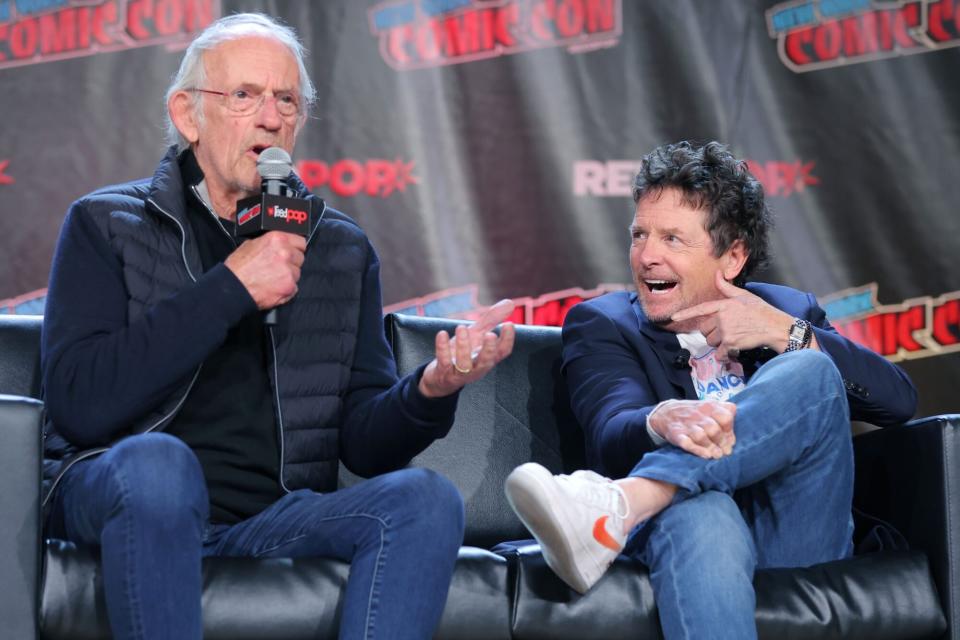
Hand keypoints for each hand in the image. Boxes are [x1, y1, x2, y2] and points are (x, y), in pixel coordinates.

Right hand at [225, 232, 305, 309]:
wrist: (233, 287)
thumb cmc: (238, 268)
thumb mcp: (251, 244)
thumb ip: (269, 242)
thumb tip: (278, 244)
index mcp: (277, 239)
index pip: (300, 241)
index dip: (295, 247)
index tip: (292, 251)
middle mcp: (285, 253)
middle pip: (300, 257)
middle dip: (292, 262)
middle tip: (278, 266)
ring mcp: (289, 271)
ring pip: (297, 272)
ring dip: (288, 275)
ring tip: (272, 277)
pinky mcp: (289, 286)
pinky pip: (294, 287)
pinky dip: (286, 288)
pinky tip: (274, 286)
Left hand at [418, 299, 516, 397]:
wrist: (441, 377)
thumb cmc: (463, 353)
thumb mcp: (477, 335)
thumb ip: (492, 320)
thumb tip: (510, 302)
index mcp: (488, 358)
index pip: (502, 352)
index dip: (507, 340)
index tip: (509, 324)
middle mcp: (476, 366)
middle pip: (486, 362)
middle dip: (489, 349)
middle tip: (490, 335)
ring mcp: (460, 372)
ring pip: (464, 363)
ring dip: (463, 346)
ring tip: (462, 327)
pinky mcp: (444, 372)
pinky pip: (444, 361)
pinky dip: (442, 348)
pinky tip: (442, 334)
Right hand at [648, 399, 735, 458]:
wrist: (666, 412)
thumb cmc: (693, 412)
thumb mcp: (708, 404)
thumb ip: (724, 408)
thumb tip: (735, 414)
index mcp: (709, 406)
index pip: (725, 417)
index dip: (730, 431)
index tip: (731, 441)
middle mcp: (698, 415)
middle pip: (714, 429)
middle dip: (722, 442)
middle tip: (725, 451)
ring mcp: (686, 425)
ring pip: (701, 436)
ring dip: (711, 447)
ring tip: (717, 455)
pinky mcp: (676, 434)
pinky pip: (686, 443)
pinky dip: (697, 450)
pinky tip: (706, 455)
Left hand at [670, 271, 793, 359]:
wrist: (775, 327)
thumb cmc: (761, 311)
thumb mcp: (744, 295)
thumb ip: (727, 288)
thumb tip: (717, 273)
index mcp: (724, 305)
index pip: (701, 309)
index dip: (686, 314)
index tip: (673, 318)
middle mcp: (722, 318)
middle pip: (704, 329)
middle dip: (712, 332)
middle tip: (727, 331)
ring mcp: (725, 331)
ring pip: (710, 341)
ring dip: (718, 344)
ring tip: (733, 338)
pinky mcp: (730, 344)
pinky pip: (718, 353)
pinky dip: (723, 356)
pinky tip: (732, 351)